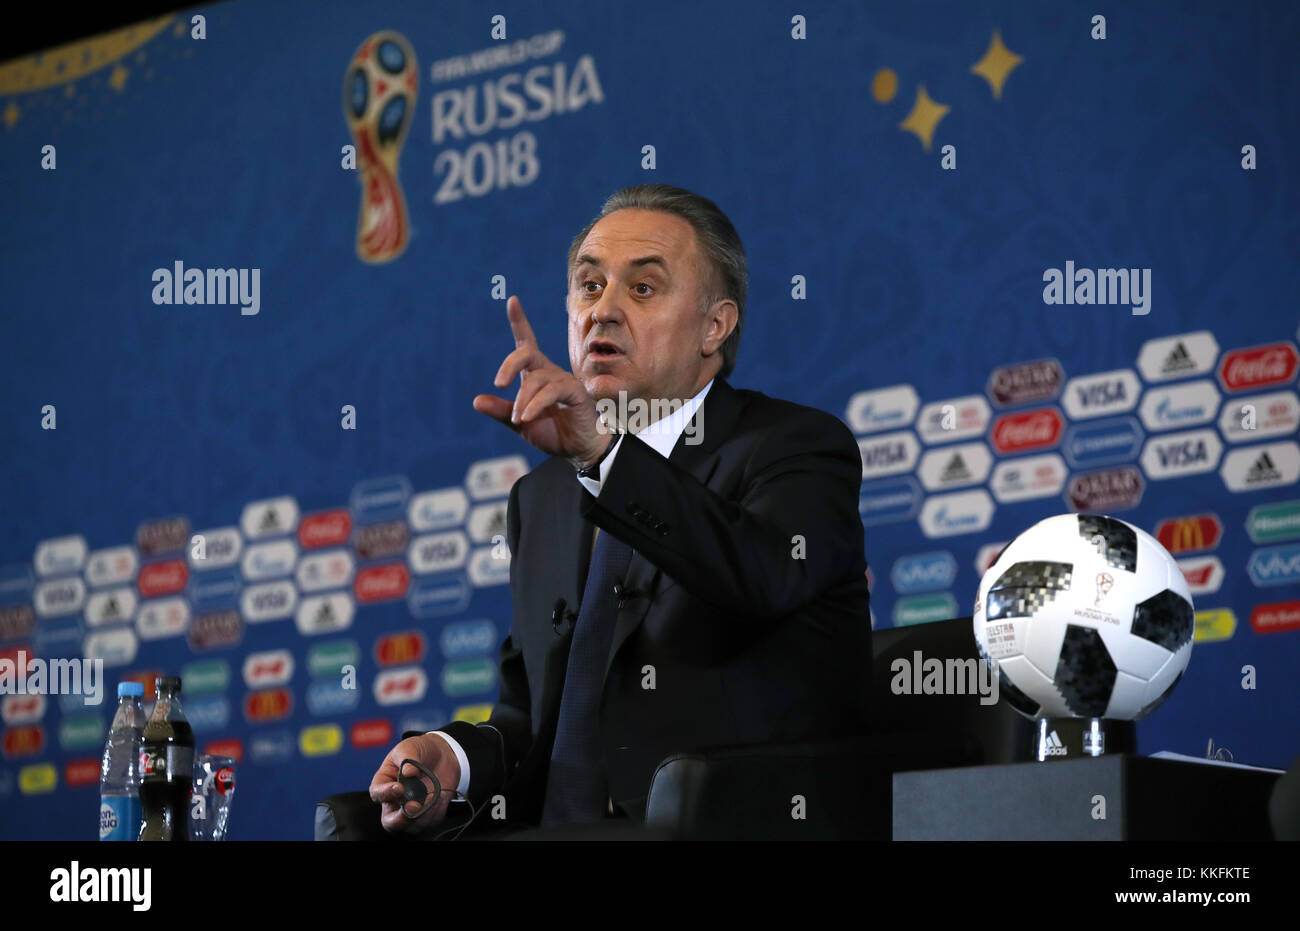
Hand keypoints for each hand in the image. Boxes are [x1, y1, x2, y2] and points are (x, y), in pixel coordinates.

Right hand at [369, 734, 460, 832]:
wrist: (442, 754)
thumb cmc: (419, 750)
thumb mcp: (410, 747)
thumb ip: (408, 758)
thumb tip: (409, 773)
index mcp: (384, 782)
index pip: (377, 793)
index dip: (386, 793)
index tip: (400, 787)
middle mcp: (395, 800)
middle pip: (389, 821)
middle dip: (400, 819)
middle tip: (413, 806)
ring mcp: (410, 809)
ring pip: (411, 825)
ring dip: (423, 814)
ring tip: (434, 795)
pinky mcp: (427, 813)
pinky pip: (430, 821)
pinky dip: (436, 811)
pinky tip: (440, 795)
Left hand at [474, 295, 608, 468]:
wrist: (578, 449)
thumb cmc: (552, 432)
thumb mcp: (519, 423)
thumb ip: (501, 412)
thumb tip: (476, 401)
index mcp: (536, 374)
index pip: (526, 343)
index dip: (520, 321)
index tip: (512, 300)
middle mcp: (549, 372)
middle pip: (526, 353)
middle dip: (509, 364)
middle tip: (499, 384)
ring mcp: (563, 380)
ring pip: (536, 380)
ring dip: (522, 401)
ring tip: (519, 418)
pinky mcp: (576, 391)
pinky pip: (551, 392)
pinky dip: (535, 404)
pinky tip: (525, 417)